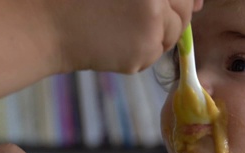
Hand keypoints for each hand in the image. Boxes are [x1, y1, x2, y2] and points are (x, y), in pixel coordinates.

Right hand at [50, 0, 203, 72]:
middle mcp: (156, 2)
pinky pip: (153, 54)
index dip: (186, 0)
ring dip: (157, 34)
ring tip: (123, 28)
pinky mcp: (141, 56)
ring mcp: (151, 29)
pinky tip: (114, 42)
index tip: (184, 4)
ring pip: (172, 36)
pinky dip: (141, 51)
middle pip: (184, 13)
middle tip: (142, 17)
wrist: (46, 25)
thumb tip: (198, 2)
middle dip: (173, 17)